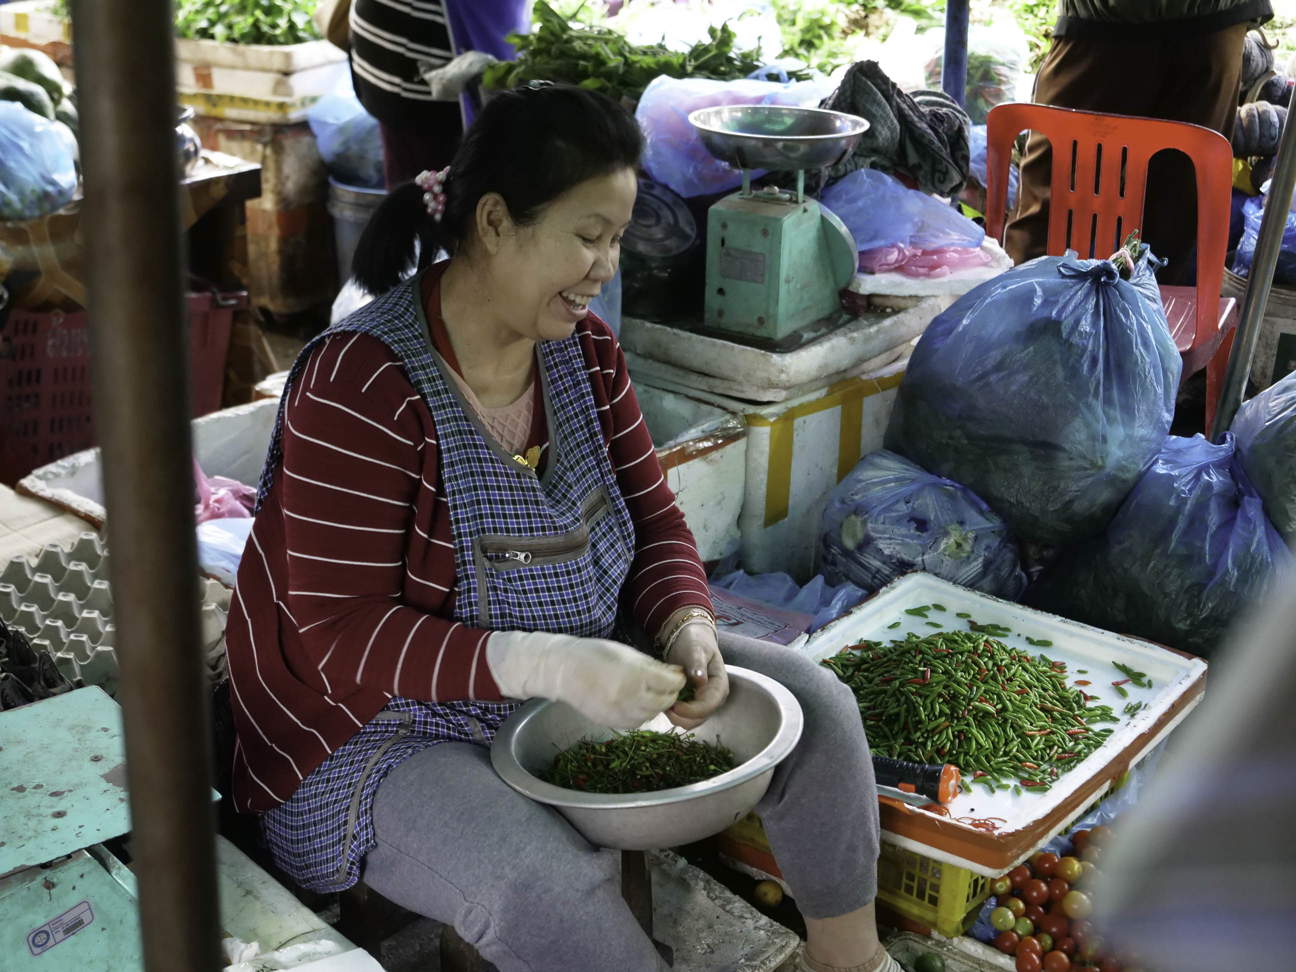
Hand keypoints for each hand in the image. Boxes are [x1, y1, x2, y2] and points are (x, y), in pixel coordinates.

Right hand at [487, 629, 684, 728]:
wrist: (563, 671)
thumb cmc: (594, 655)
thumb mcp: (628, 653)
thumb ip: (653, 665)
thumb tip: (674, 674)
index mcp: (637, 675)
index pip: (672, 683)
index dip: (677, 678)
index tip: (675, 673)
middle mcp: (632, 697)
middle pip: (666, 701)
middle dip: (670, 692)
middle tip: (665, 683)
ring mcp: (621, 713)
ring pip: (653, 714)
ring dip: (657, 704)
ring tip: (649, 691)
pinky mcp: (612, 722)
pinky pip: (638, 722)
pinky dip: (642, 713)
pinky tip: (636, 701)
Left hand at [664, 620, 727, 729]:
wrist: (689, 639)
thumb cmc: (694, 642)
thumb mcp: (696, 649)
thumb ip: (697, 664)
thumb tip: (700, 680)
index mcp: (720, 685)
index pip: (709, 705)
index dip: (692, 710)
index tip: (674, 706)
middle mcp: (715, 697)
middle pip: (701, 718)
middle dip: (682, 717)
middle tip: (664, 707)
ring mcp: (705, 702)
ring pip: (692, 721)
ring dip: (677, 718)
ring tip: (663, 704)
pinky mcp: (694, 704)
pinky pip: (685, 716)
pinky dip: (674, 714)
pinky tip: (665, 703)